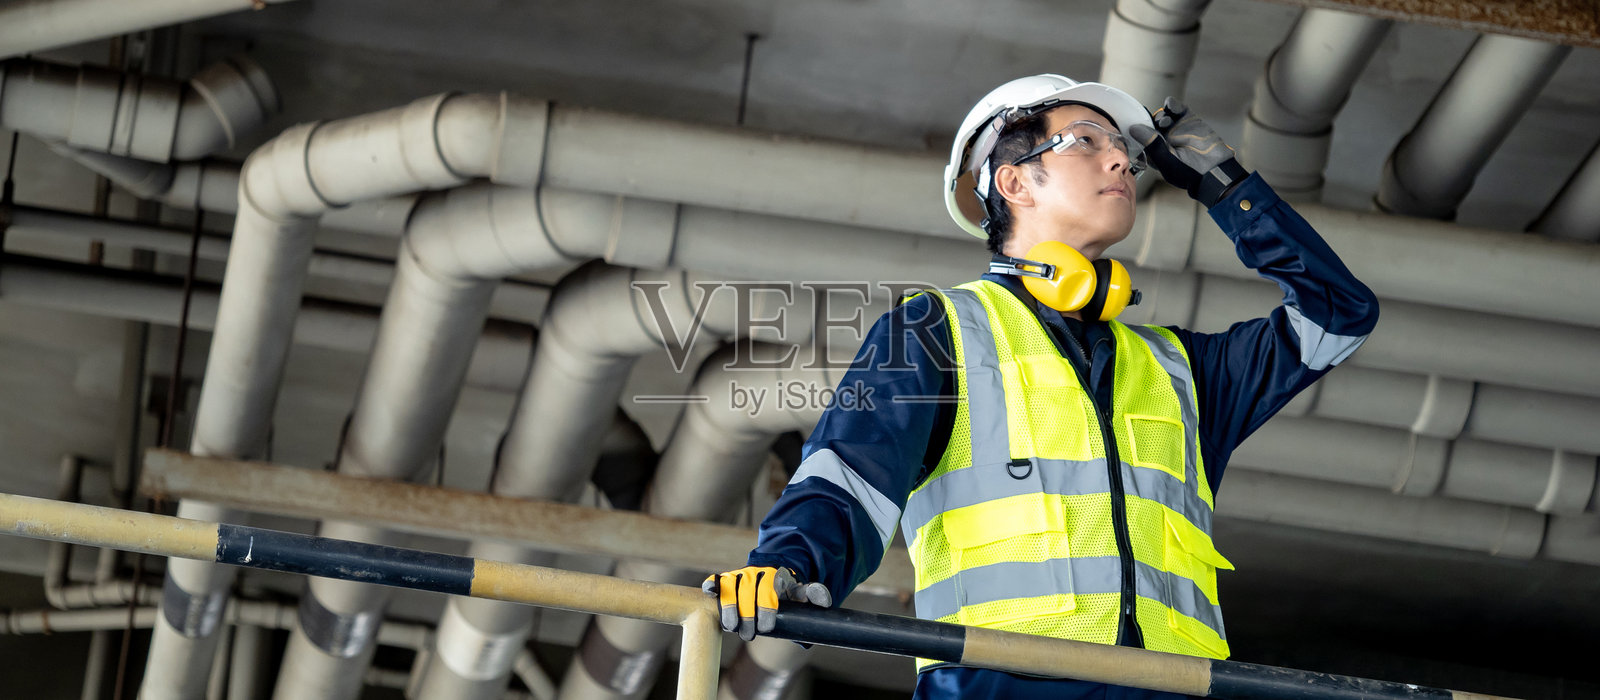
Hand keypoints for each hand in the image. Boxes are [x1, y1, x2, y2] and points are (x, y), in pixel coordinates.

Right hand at [701, 566, 831, 640]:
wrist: (774, 575)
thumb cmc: (787, 590)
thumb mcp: (801, 593)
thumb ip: (813, 594)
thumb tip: (824, 599)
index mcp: (776, 575)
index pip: (769, 590)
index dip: (766, 608)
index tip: (766, 628)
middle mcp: (756, 573)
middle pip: (748, 592)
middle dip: (747, 615)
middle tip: (749, 636)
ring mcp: (740, 575)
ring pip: (730, 588)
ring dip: (729, 608)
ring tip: (732, 628)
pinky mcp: (726, 580)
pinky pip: (717, 580)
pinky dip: (712, 585)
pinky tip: (710, 594)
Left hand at [1128, 97, 1248, 206]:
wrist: (1214, 170)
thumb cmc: (1188, 172)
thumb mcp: (1166, 160)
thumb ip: (1151, 144)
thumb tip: (1134, 128)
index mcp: (1154, 151)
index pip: (1141, 137)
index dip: (1137, 130)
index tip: (1134, 123)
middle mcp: (1163, 139)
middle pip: (1150, 124)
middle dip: (1150, 121)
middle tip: (1156, 125)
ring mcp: (1175, 129)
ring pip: (1162, 115)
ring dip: (1161, 114)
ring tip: (1165, 120)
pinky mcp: (1188, 120)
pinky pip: (1177, 109)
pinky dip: (1172, 104)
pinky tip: (1170, 105)